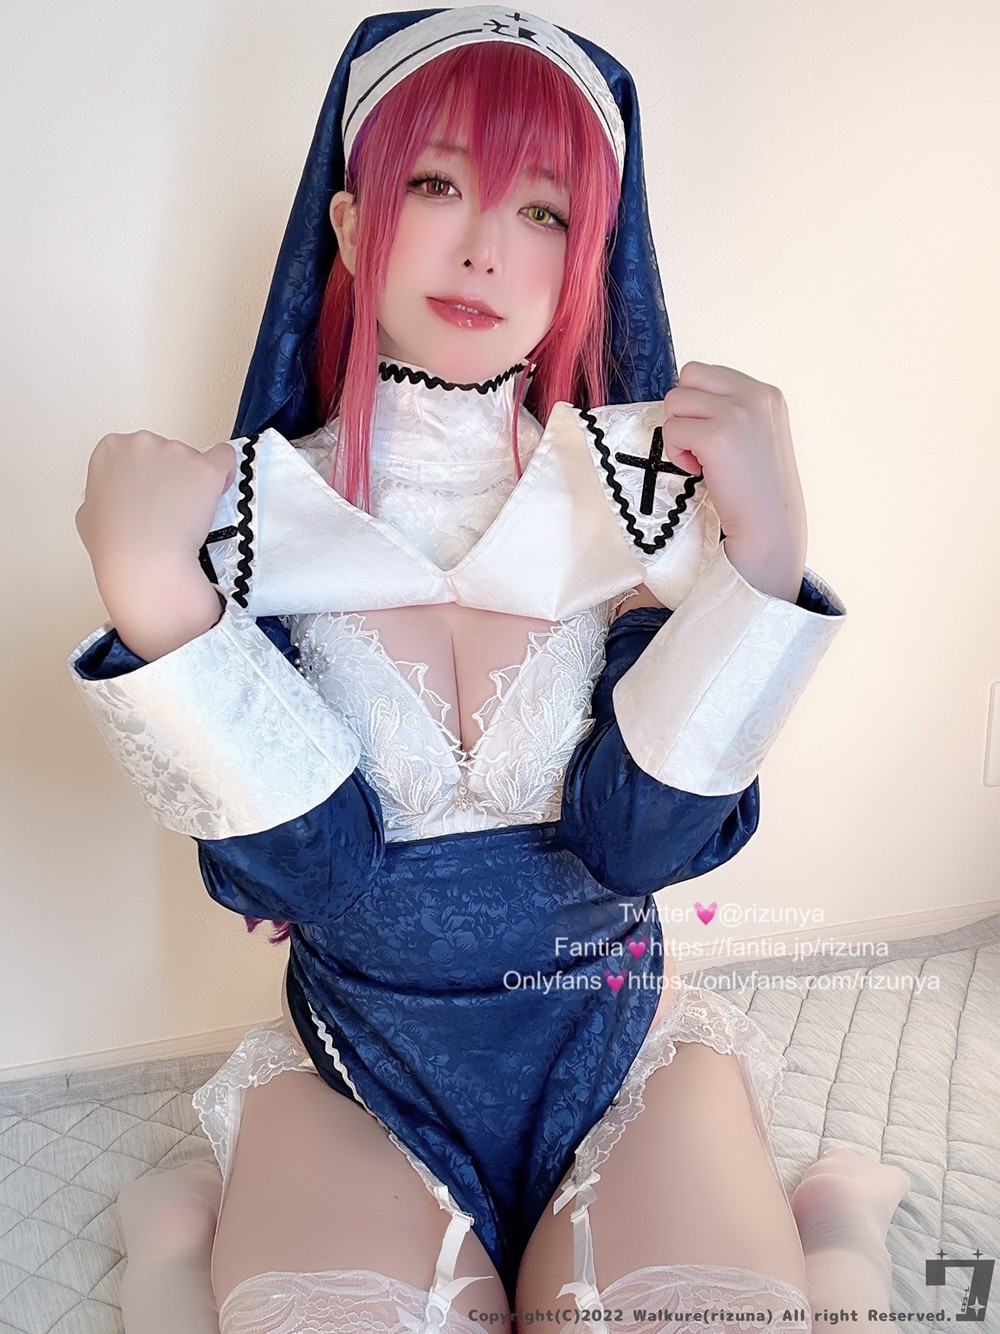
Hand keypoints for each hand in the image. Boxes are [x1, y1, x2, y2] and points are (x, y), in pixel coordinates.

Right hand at [76, 432, 236, 578]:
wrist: (142, 560)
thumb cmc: (115, 544)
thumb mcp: (88, 514)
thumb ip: (101, 495)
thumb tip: (110, 499)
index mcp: (110, 449)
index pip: (136, 451)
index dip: (146, 474)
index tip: (150, 493)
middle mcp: (142, 442)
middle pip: (165, 451)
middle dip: (169, 476)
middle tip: (168, 507)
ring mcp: (175, 452)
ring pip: (193, 459)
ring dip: (192, 481)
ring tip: (185, 513)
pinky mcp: (205, 468)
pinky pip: (225, 457)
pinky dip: (223, 472)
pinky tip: (217, 489)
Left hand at [661, 362, 807, 599]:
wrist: (769, 526)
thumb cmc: (759, 488)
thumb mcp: (758, 433)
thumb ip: (734, 409)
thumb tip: (689, 396)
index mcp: (766, 393)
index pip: (708, 372)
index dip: (698, 403)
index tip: (711, 435)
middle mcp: (754, 395)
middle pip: (688, 376)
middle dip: (683, 410)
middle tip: (698, 442)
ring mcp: (736, 413)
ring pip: (675, 400)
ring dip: (678, 431)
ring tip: (700, 458)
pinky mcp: (716, 436)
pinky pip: (672, 430)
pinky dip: (676, 452)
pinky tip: (698, 470)